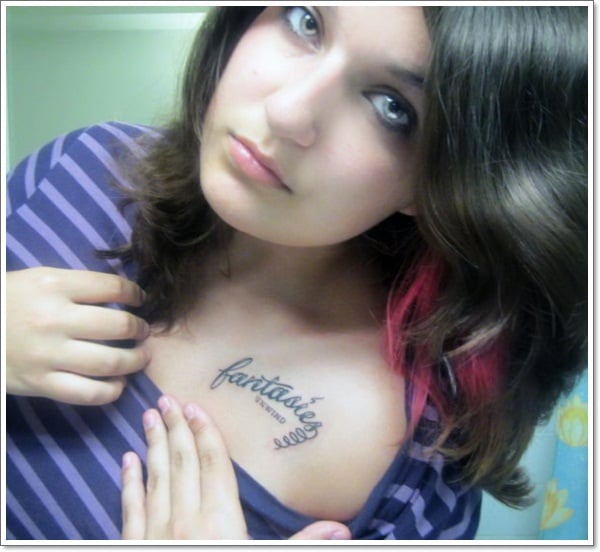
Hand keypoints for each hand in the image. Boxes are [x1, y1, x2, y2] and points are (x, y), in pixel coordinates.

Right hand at [6, 267, 149, 404]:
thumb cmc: (8, 301)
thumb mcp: (40, 280)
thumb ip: (78, 286)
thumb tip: (123, 294)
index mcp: (54, 286)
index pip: (112, 287)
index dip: (135, 293)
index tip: (140, 299)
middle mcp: (54, 319)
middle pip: (118, 325)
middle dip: (140, 329)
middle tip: (143, 331)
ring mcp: (47, 355)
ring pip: (109, 362)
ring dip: (135, 361)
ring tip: (141, 357)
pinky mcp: (40, 384)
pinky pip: (87, 393)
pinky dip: (111, 391)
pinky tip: (118, 384)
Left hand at [121, 396, 350, 539]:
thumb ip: (301, 545)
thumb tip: (343, 530)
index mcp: (220, 520)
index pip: (212, 464)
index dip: (205, 433)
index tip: (195, 407)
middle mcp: (186, 519)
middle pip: (182, 462)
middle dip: (176, 428)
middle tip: (166, 399)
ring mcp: (156, 533)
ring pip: (156, 477)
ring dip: (153, 444)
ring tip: (148, 416)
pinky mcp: (134, 545)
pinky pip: (130, 507)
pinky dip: (128, 481)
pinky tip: (126, 460)